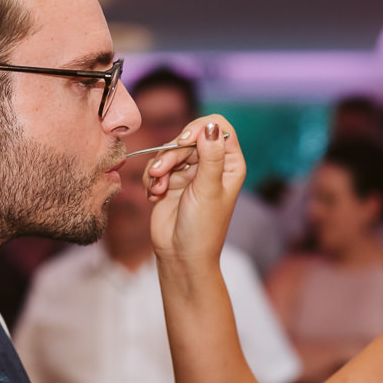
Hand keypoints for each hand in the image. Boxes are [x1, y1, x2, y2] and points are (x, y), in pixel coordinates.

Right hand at [147, 115, 245, 268]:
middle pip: (188, 137)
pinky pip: (156, 166)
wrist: (181, 256)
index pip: (219, 127)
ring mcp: (190, 172)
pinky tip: (155, 196)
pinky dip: (152, 178)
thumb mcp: (208, 190)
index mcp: (229, 164)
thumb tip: (211, 126)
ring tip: (158, 189)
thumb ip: (211, 156)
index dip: (199, 128)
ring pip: (169, 151)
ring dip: (159, 168)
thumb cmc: (203, 228)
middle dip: (171, 154)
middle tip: (161, 173)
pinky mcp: (171, 181)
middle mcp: (211, 164)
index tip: (184, 141)